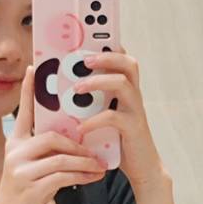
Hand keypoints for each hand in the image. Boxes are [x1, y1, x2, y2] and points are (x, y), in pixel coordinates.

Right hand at [0, 64, 106, 203]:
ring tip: (100, 165)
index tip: (34, 68)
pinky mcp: (31, 187)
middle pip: (52, 136)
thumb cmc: (26, 194)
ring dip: (84, 162)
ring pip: (61, 157)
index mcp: (15, 143)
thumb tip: (73, 137)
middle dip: (78, 144)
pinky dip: (82, 176)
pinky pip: (63, 176)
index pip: (24, 111)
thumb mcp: (32, 167)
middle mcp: (15, 152)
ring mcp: (21, 170)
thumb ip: (46, 151)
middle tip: (96, 149)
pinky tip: (95, 178)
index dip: (29, 90)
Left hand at [74, 46, 165, 187]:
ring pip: (122, 83)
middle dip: (106, 56)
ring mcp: (135, 111)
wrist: (142, 169)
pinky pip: (114, 117)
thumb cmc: (118, 141)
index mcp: (125, 90)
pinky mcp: (133, 129)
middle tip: (84, 58)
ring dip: (98, 82)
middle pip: (128, 63)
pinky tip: (80, 128)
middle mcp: (133, 96)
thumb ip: (90, 103)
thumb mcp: (102, 117)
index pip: (122, 58)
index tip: (92, 34)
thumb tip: (60, 90)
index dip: (110, 45)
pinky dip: (94, 121)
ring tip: (76, 88)